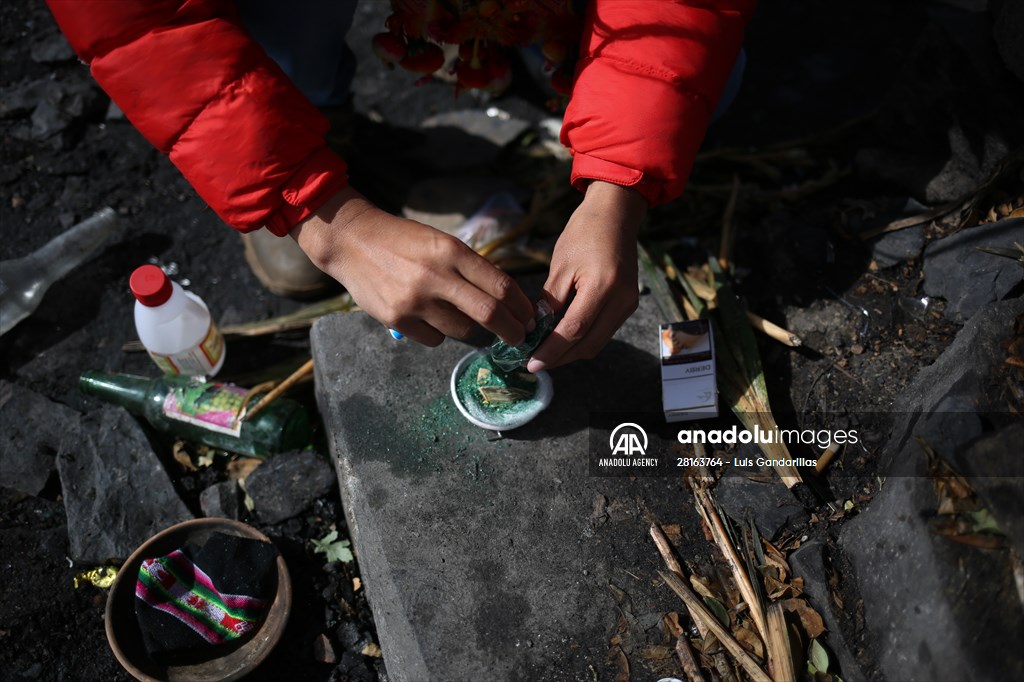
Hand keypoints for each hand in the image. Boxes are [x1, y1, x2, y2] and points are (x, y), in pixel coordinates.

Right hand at [290, 186, 534, 346]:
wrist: (352, 242)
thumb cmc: (405, 241)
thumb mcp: (441, 243)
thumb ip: (470, 268)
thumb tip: (506, 301)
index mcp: (451, 251)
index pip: (500, 285)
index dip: (521, 306)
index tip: (529, 317)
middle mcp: (435, 276)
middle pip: (489, 313)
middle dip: (512, 330)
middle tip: (520, 337)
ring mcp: (415, 300)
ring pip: (462, 330)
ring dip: (471, 329)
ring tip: (461, 317)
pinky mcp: (397, 319)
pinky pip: (435, 339)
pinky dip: (440, 333)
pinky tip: (429, 317)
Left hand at [527, 181, 645, 371]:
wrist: (616, 216)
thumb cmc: (584, 233)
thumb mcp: (561, 265)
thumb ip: (550, 301)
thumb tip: (537, 331)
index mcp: (602, 285)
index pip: (574, 330)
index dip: (552, 350)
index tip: (531, 362)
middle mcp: (621, 300)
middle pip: (589, 344)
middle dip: (561, 358)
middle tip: (535, 363)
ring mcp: (628, 304)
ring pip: (597, 342)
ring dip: (572, 352)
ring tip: (545, 353)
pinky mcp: (628, 305)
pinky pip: (604, 332)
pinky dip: (583, 339)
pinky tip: (563, 339)